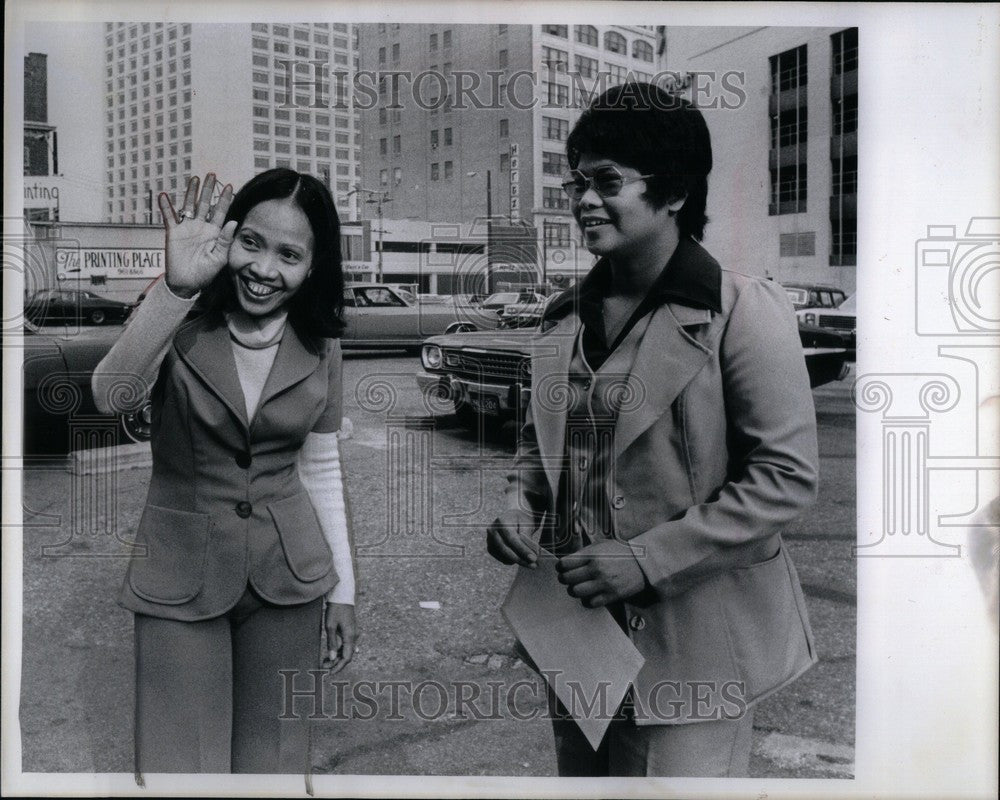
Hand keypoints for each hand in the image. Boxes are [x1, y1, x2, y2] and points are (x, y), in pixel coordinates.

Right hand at [157, 173, 236, 297]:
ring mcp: (187, 228)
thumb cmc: (205, 273)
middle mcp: (201, 227)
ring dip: (191, 193)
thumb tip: (233, 222)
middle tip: (212, 174)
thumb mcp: (219, 258)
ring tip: (195, 179)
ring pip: (189, 206)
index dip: (224, 200)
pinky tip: (164, 195)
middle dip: (209, 190)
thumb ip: (225, 240)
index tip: (229, 186)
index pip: (221, 212)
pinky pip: (169, 217)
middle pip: (205, 204)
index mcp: (214, 233)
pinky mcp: (173, 233)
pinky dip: (166, 207)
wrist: (187, 283)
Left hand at [323, 602, 357, 673]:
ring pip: (346, 650)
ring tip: (324, 661)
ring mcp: (353, 634)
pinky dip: (339, 650)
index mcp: (350, 636)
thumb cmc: (335, 610)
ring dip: (337, 657)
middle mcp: (354, 637)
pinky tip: (332, 654)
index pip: (347, 658)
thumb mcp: (330, 626)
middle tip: (323, 668)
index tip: (329, 674)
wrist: (342, 596)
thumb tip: (332, 658)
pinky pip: (346, 644)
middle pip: (347, 655)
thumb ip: (332, 643)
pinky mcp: (350, 631)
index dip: (339, 667)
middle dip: (336, 663)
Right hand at [486, 508, 539, 566]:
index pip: (512, 539)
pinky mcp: (490, 547)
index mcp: (501, 521)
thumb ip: (527, 539)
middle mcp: (492, 530)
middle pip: (505, 549)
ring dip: (517, 561)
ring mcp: (489, 539)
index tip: (533, 558)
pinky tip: (521, 558)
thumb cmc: (522, 520)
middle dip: (520, 559)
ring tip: (530, 562)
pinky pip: (501, 558)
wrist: (514, 517)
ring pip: (503, 556)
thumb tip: (531, 556)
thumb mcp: (527, 525)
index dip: (522, 550)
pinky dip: (512, 560)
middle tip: (533, 565)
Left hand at [556, 538, 646, 607]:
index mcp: (593, 555)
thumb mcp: (601, 546)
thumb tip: (566, 562)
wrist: (643, 562)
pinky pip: (589, 603)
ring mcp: (604, 583)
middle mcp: (596, 569)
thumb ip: (584, 553)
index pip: (565, 564)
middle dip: (564, 579)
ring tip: (579, 587)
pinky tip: (590, 594)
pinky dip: (587, 600)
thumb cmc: (620, 552)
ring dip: (574, 590)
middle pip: (567, 579)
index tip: (562, 568)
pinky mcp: (611, 595)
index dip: (560, 567)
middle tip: (568, 579)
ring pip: (575, 592)